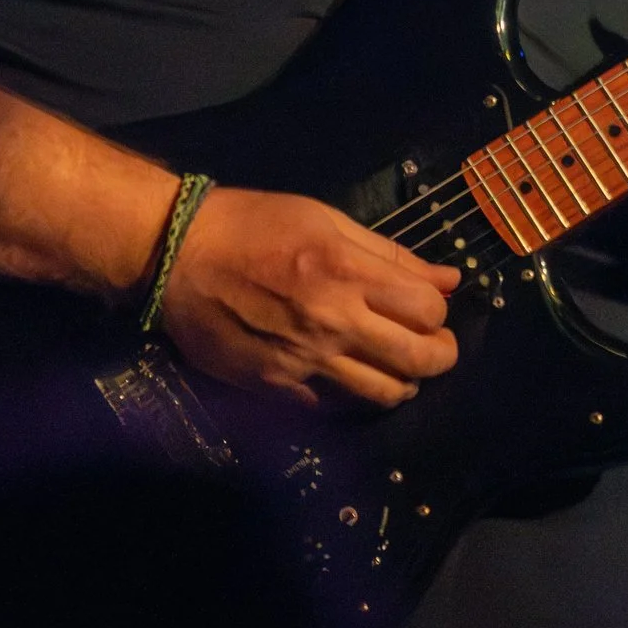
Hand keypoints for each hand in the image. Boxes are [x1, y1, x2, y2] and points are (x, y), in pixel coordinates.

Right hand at [158, 187, 459, 408]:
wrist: (179, 256)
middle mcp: (333, 321)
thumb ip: (389, 253)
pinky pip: (334, 407)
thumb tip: (448, 279)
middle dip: (441, 357)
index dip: (440, 313)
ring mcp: (305, 361)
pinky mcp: (276, 387)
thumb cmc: (254, 225)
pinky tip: (351, 378)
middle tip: (436, 348)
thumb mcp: (326, 219)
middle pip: (418, 360)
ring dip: (404, 384)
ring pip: (383, 394)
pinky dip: (354, 398)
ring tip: (398, 368)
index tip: (431, 309)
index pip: (428, 311)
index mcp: (348, 271)